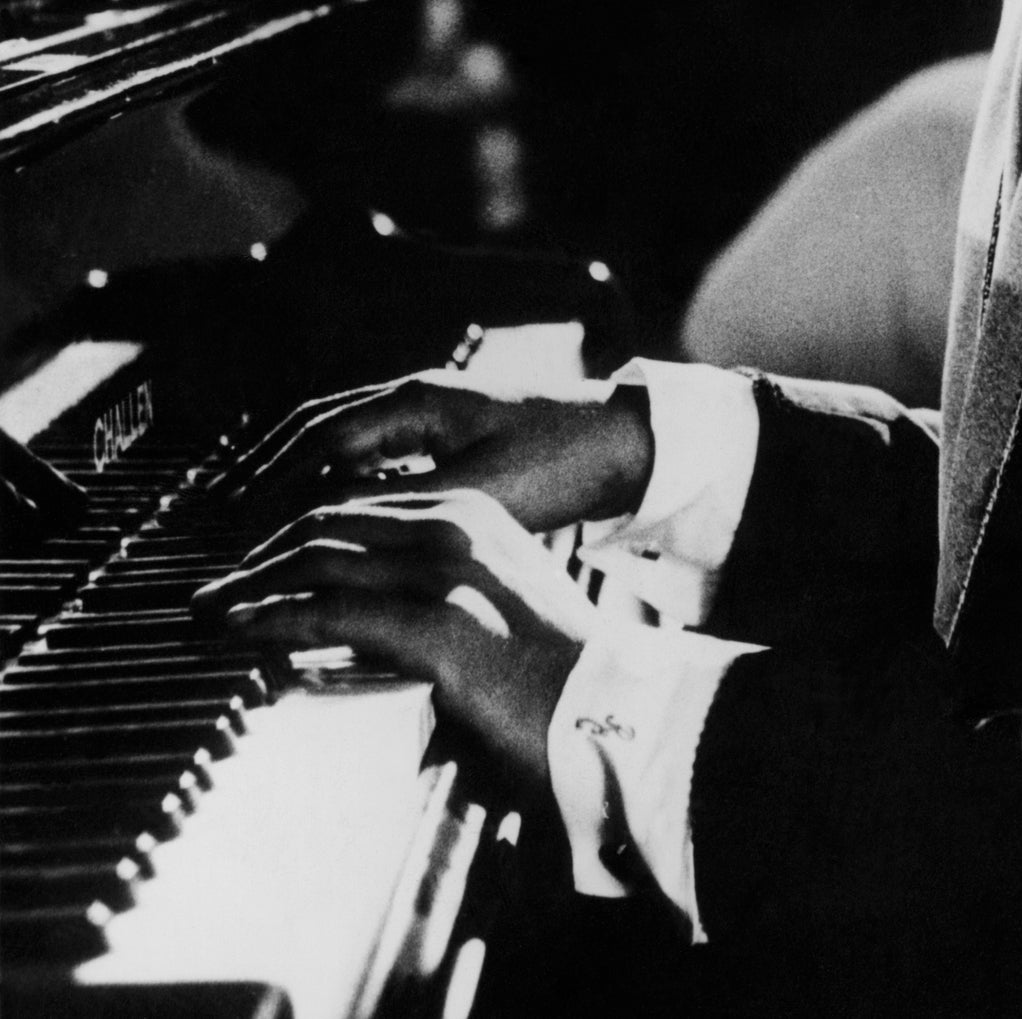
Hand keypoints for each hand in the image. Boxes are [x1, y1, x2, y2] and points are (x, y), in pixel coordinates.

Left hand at [193, 488, 595, 783]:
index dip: (294, 533)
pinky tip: (239, 632)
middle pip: (327, 521)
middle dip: (259, 554)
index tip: (254, 564)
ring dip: (248, 585)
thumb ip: (439, 603)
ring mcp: (443, 571)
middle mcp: (454, 526)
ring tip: (208, 614)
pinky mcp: (434, 625)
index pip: (358, 507)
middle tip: (215, 590)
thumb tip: (379, 637)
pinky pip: (328, 611)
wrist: (620, 708)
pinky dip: (269, 618)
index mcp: (472, 516)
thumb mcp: (499, 609)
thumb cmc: (565, 679)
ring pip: (317, 556)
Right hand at [212, 374, 653, 532]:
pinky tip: (325, 510)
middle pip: (316, 428)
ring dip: (296, 469)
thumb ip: (402, 503)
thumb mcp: (477, 490)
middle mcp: (415, 396)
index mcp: (416, 402)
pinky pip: (370, 447)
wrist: (625, 441)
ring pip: (341, 435)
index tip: (237, 522)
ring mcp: (432, 411)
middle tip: (224, 514)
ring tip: (256, 512)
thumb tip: (329, 521)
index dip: (272, 483)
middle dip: (266, 469)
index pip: (319, 441)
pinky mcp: (450, 433)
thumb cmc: (560, 459)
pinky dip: (334, 474)